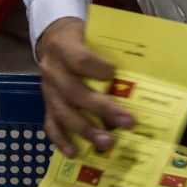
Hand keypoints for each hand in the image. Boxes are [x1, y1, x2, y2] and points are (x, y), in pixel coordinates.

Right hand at [36, 17, 135, 157]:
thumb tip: (140, 73)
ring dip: (86, 130)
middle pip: (76, 92)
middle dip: (103, 109)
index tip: (115, 74)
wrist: (53, 39)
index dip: (98, 69)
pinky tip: (74, 153)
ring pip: (65, 113)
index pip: (80, 60)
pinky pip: (51, 125)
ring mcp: (48, 91)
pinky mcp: (46, 105)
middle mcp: (53, 71)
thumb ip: (108, 50)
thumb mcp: (92, 33)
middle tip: (127, 122)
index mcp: (64, 47)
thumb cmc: (82, 38)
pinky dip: (62, 140)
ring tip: (107, 143)